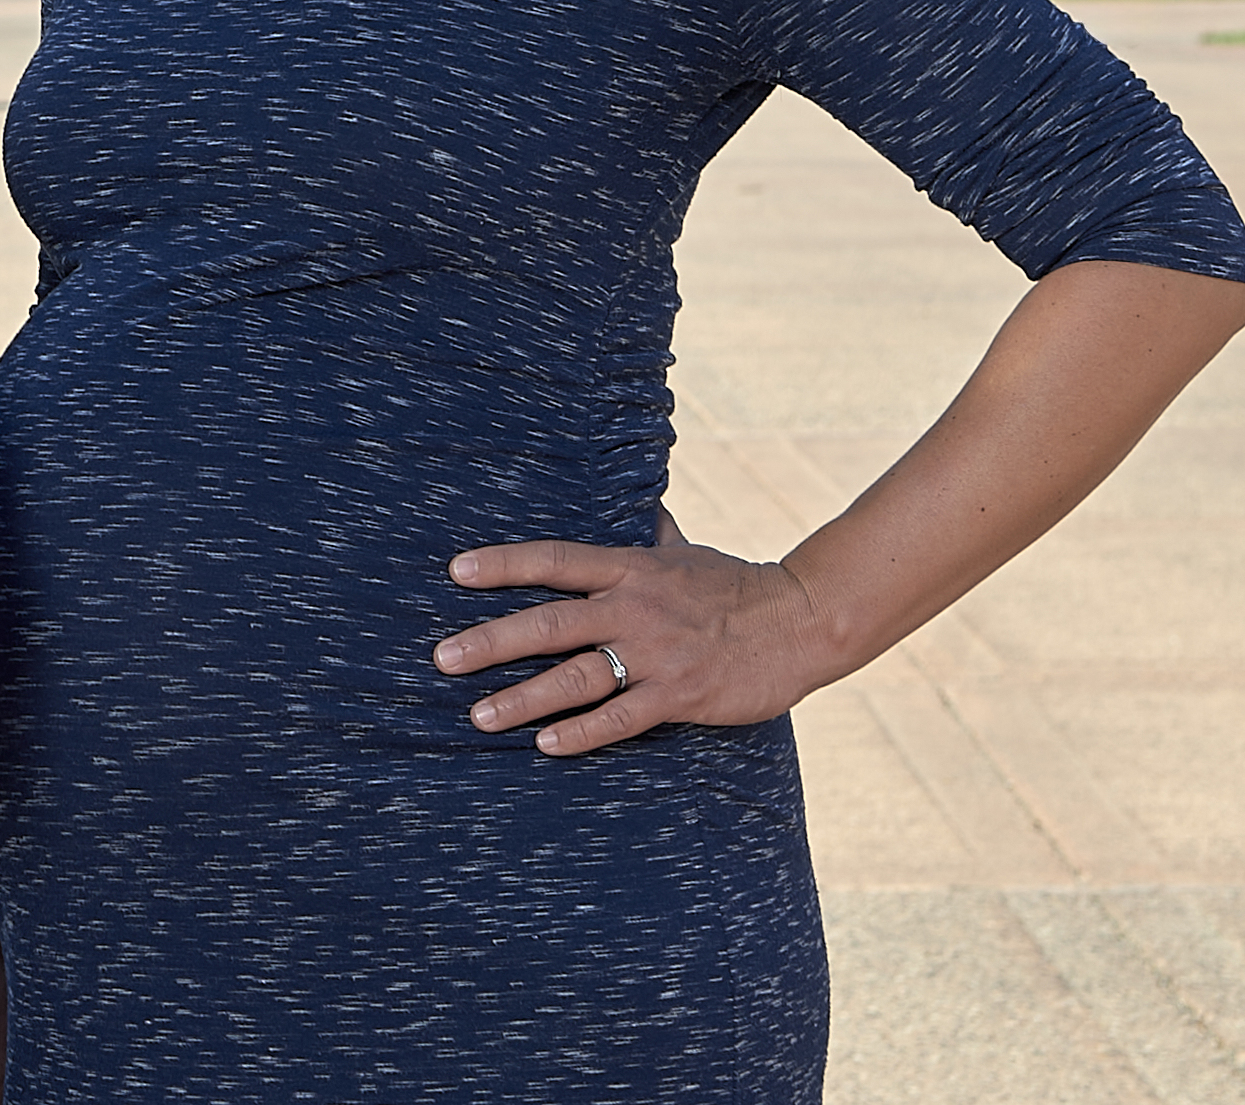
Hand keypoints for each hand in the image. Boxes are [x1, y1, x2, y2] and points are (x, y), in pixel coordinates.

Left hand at [434, 504, 831, 756]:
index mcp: (630, 568)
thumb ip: (650, 532)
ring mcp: (656, 654)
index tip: (456, 571)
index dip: (503, 564)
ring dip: (523, 699)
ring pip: (576, 678)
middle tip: (442, 658)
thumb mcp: (685, 550)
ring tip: (479, 716)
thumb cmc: (737, 584)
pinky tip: (547, 745)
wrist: (802, 621)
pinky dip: (582, 733)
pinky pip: (622, 718)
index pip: (554, 560)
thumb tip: (635, 499)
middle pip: (548, 624)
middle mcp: (634, 609)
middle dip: (491, 642)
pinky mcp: (681, 695)